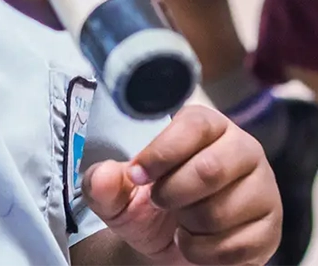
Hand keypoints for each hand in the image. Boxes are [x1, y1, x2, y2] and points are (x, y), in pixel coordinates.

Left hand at [84, 106, 279, 265]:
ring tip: (182, 219)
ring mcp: (263, 188)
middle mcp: (242, 148)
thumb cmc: (147, 204)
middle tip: (159, 201)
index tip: (137, 176)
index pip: (191, 127)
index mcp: (205, 124)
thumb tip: (106, 175)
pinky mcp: (271, 228)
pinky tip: (197, 241)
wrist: (173, 242)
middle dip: (172, 194)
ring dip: (188, 226)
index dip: (160, 154)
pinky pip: (236, 247)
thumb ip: (104, 182)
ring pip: (221, 212)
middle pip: (209, 169)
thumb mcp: (117, 193)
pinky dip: (204, 252)